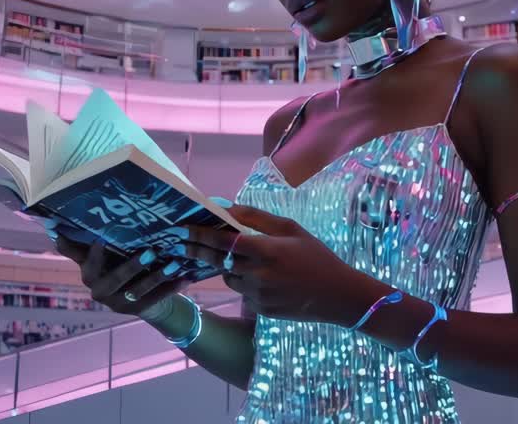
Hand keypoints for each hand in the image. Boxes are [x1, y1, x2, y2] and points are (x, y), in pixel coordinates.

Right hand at [55, 234, 187, 318]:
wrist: (135, 294)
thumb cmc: (116, 264)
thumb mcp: (100, 253)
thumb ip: (81, 242)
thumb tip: (51, 223)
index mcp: (89, 273)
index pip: (88, 263)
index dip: (94, 254)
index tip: (101, 240)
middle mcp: (99, 291)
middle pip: (115, 279)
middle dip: (132, 266)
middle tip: (151, 252)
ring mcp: (118, 303)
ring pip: (139, 290)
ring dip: (159, 277)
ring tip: (176, 263)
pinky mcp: (137, 310)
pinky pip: (157, 299)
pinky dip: (173, 287)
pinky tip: (187, 277)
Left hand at [183, 204, 376, 324]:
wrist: (337, 296)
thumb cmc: (315, 256)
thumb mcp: (291, 229)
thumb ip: (257, 218)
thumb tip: (228, 207)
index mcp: (266, 250)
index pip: (223, 241)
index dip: (200, 235)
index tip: (182, 229)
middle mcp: (258, 275)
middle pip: (217, 261)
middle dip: (198, 250)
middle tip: (180, 242)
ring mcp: (257, 295)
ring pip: (228, 278)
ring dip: (226, 267)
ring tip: (236, 258)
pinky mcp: (260, 310)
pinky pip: (242, 292)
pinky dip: (243, 281)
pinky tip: (259, 276)